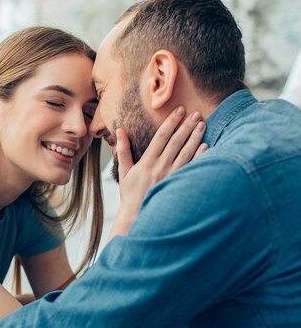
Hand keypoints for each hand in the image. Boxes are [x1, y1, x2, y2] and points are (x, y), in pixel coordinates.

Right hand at [113, 107, 206, 233]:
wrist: (137, 217)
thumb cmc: (130, 195)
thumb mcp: (124, 172)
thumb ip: (123, 150)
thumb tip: (119, 131)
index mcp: (147, 162)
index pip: (161, 137)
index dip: (171, 122)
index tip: (179, 110)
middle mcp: (160, 167)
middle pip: (176, 142)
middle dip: (186, 126)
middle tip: (196, 113)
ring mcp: (171, 176)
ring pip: (186, 153)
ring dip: (195, 137)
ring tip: (202, 124)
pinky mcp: (178, 185)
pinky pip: (192, 168)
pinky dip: (200, 157)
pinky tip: (206, 147)